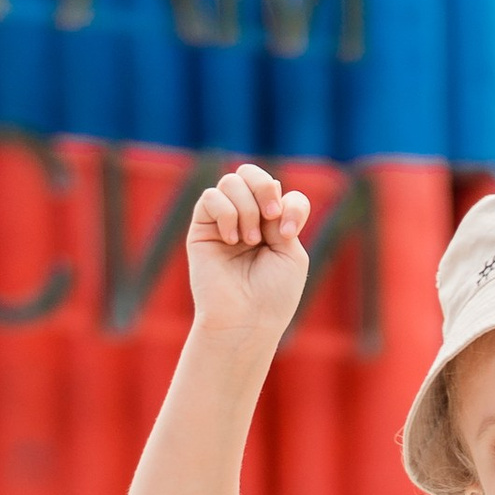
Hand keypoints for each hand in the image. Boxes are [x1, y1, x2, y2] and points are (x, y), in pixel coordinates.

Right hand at [188, 161, 310, 348]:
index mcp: (272, 225)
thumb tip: (267, 189)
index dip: (290, 203)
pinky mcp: (201, 229)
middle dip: (264, 188)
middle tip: (270, 217)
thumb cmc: (273, 294)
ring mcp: (223, 222)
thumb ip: (284, 216)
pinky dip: (226, 213)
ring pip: (231, 182)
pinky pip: (211, 197)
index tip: (288, 233)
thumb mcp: (292, 252)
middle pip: (251, 174)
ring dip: (247, 208)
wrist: (246, 320)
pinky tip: (232, 240)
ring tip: (249, 240)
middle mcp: (247, 219)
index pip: (280, 191)